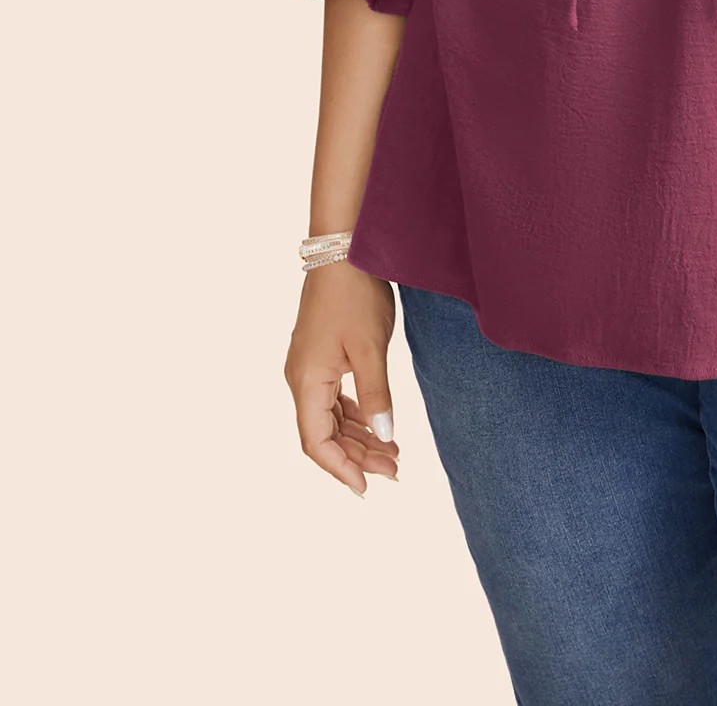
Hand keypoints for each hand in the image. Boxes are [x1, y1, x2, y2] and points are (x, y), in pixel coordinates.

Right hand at [285, 262, 401, 495]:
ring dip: (359, 437)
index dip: (341, 469)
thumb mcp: (371, 348)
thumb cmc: (355, 294)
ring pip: (330, 417)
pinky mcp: (320, 355)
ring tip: (393, 453)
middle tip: (395, 470)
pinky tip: (378, 423)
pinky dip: (356, 414)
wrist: (342, 248)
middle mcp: (301, 379)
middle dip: (358, 455)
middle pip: (324, 434)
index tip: (367, 488)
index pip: (316, 443)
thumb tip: (385, 437)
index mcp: (307, 382)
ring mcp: (309, 367)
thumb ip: (377, 395)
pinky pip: (334, 398)